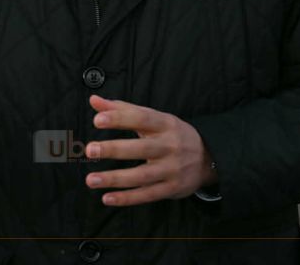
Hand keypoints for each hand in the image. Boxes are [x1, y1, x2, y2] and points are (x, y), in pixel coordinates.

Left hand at [83, 94, 215, 206]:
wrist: (209, 158)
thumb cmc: (172, 134)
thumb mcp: (154, 118)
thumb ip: (122, 110)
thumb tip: (94, 101)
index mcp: (165, 124)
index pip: (142, 119)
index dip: (120, 118)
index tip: (98, 120)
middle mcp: (170, 146)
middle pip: (141, 148)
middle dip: (115, 149)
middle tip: (90, 149)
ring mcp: (172, 169)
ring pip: (142, 175)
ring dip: (115, 178)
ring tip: (90, 179)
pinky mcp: (172, 188)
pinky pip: (147, 195)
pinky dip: (127, 198)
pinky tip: (107, 198)